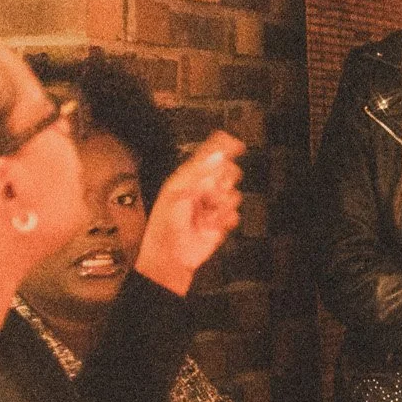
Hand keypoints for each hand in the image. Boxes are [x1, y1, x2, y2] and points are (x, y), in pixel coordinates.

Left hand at [135, 132, 243, 295]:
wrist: (171, 258)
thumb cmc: (165, 228)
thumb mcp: (178, 194)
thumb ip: (198, 174)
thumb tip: (217, 156)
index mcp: (187, 178)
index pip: (208, 156)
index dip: (223, 147)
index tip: (236, 144)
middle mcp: (201, 189)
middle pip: (227, 173)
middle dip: (223, 182)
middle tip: (211, 192)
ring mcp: (212, 205)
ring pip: (233, 193)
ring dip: (222, 203)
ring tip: (208, 213)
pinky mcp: (221, 221)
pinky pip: (235, 213)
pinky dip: (225, 219)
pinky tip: (212, 224)